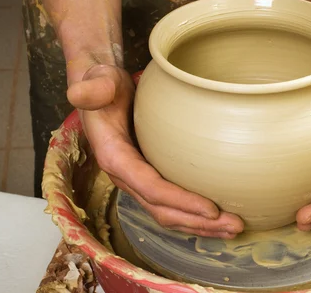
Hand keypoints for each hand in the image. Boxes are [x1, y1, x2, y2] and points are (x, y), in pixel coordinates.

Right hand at [67, 64, 243, 237]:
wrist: (102, 90)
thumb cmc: (104, 85)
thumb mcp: (98, 82)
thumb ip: (92, 89)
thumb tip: (76, 93)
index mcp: (114, 158)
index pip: (150, 188)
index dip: (180, 202)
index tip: (211, 209)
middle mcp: (126, 176)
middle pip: (163, 210)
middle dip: (197, 222)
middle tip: (233, 226)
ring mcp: (138, 180)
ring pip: (168, 212)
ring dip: (200, 225)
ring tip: (232, 228)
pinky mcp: (148, 177)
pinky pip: (171, 203)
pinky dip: (194, 213)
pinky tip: (217, 215)